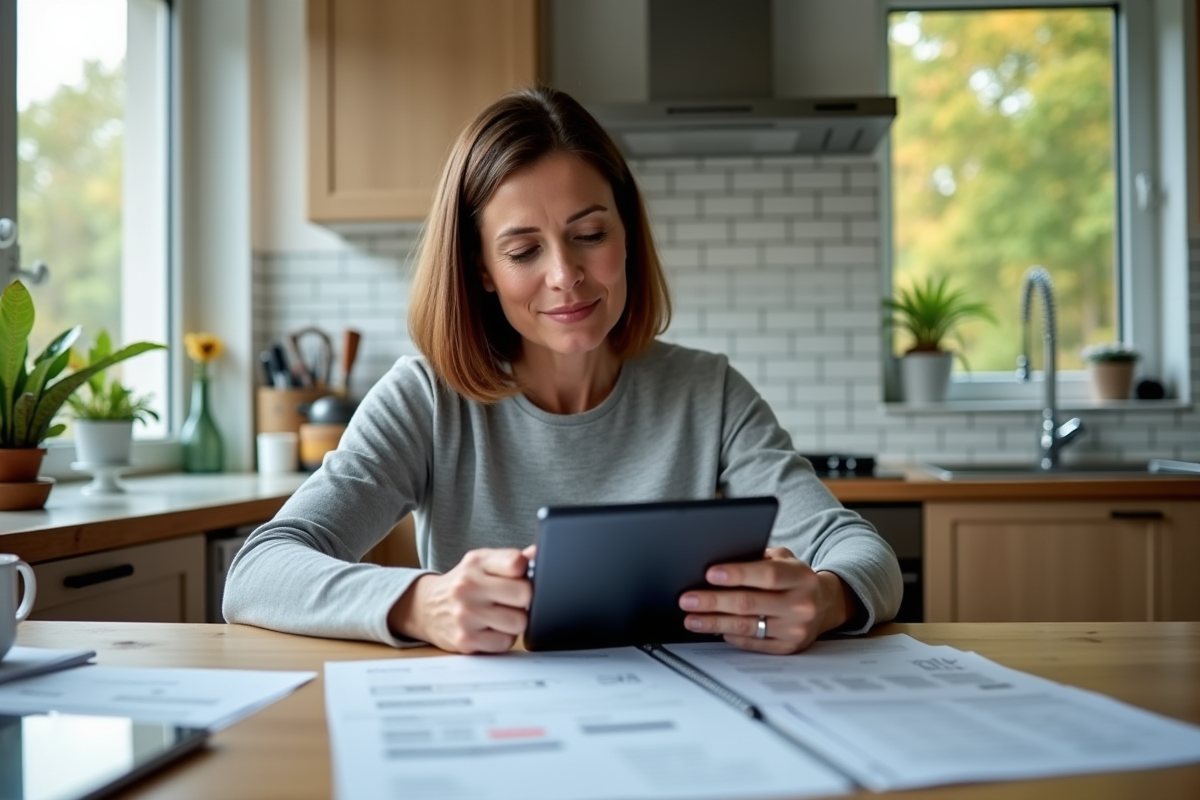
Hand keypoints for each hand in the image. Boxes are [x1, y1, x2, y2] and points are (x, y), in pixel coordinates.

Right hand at [388, 545, 535, 653]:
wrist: (425, 607)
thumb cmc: (464, 584)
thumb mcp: (483, 563)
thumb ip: (512, 559)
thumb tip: (538, 553)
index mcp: (476, 562)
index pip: (516, 563)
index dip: (526, 571)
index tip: (520, 576)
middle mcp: (468, 586)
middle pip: (525, 594)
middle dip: (526, 599)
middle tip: (514, 600)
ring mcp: (465, 614)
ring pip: (519, 622)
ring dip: (515, 621)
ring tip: (502, 614)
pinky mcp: (465, 641)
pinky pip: (505, 643)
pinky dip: (503, 638)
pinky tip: (491, 629)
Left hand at [678, 547, 858, 653]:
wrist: (824, 604)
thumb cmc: (794, 578)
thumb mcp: (784, 559)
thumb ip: (757, 559)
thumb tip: (720, 562)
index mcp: (800, 577)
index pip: (767, 575)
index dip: (737, 574)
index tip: (710, 573)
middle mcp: (801, 604)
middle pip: (750, 603)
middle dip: (713, 601)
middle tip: (688, 599)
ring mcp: (795, 629)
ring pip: (746, 626)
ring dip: (713, 623)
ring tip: (691, 618)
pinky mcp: (787, 648)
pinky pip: (752, 643)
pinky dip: (730, 636)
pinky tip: (714, 630)